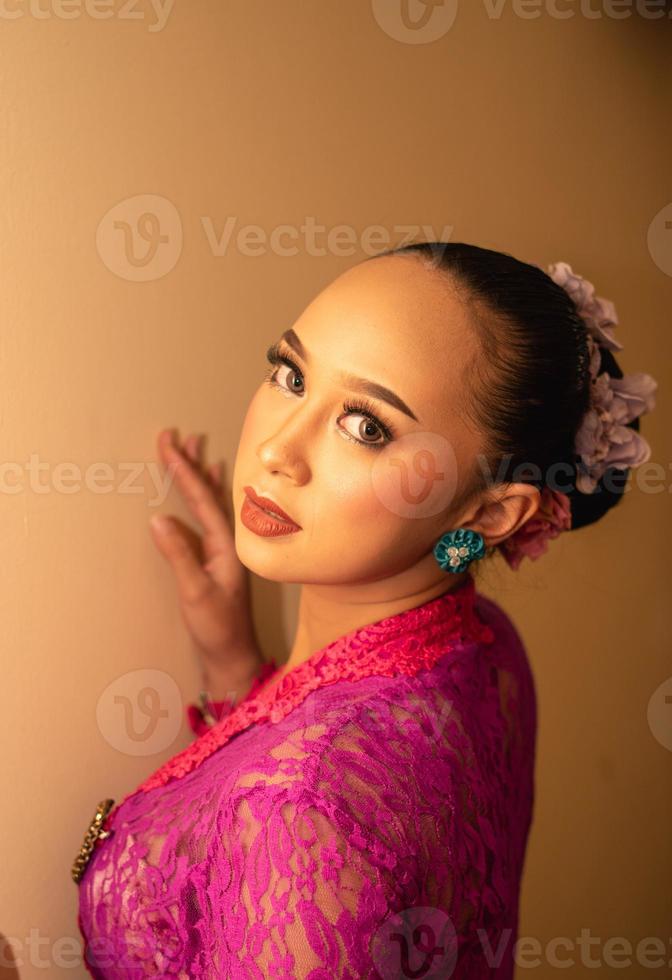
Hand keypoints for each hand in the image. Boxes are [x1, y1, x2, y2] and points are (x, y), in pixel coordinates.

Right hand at [149, 428, 262, 688]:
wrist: (234, 658)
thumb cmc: (218, 629)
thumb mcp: (195, 593)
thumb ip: (180, 556)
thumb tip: (158, 519)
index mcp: (225, 545)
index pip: (201, 499)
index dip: (184, 470)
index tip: (169, 444)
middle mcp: (228, 542)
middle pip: (208, 494)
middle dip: (191, 464)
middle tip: (176, 434)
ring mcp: (224, 550)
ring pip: (210, 502)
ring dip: (200, 475)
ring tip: (194, 448)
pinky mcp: (217, 561)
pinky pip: (210, 517)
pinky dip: (206, 496)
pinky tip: (209, 486)